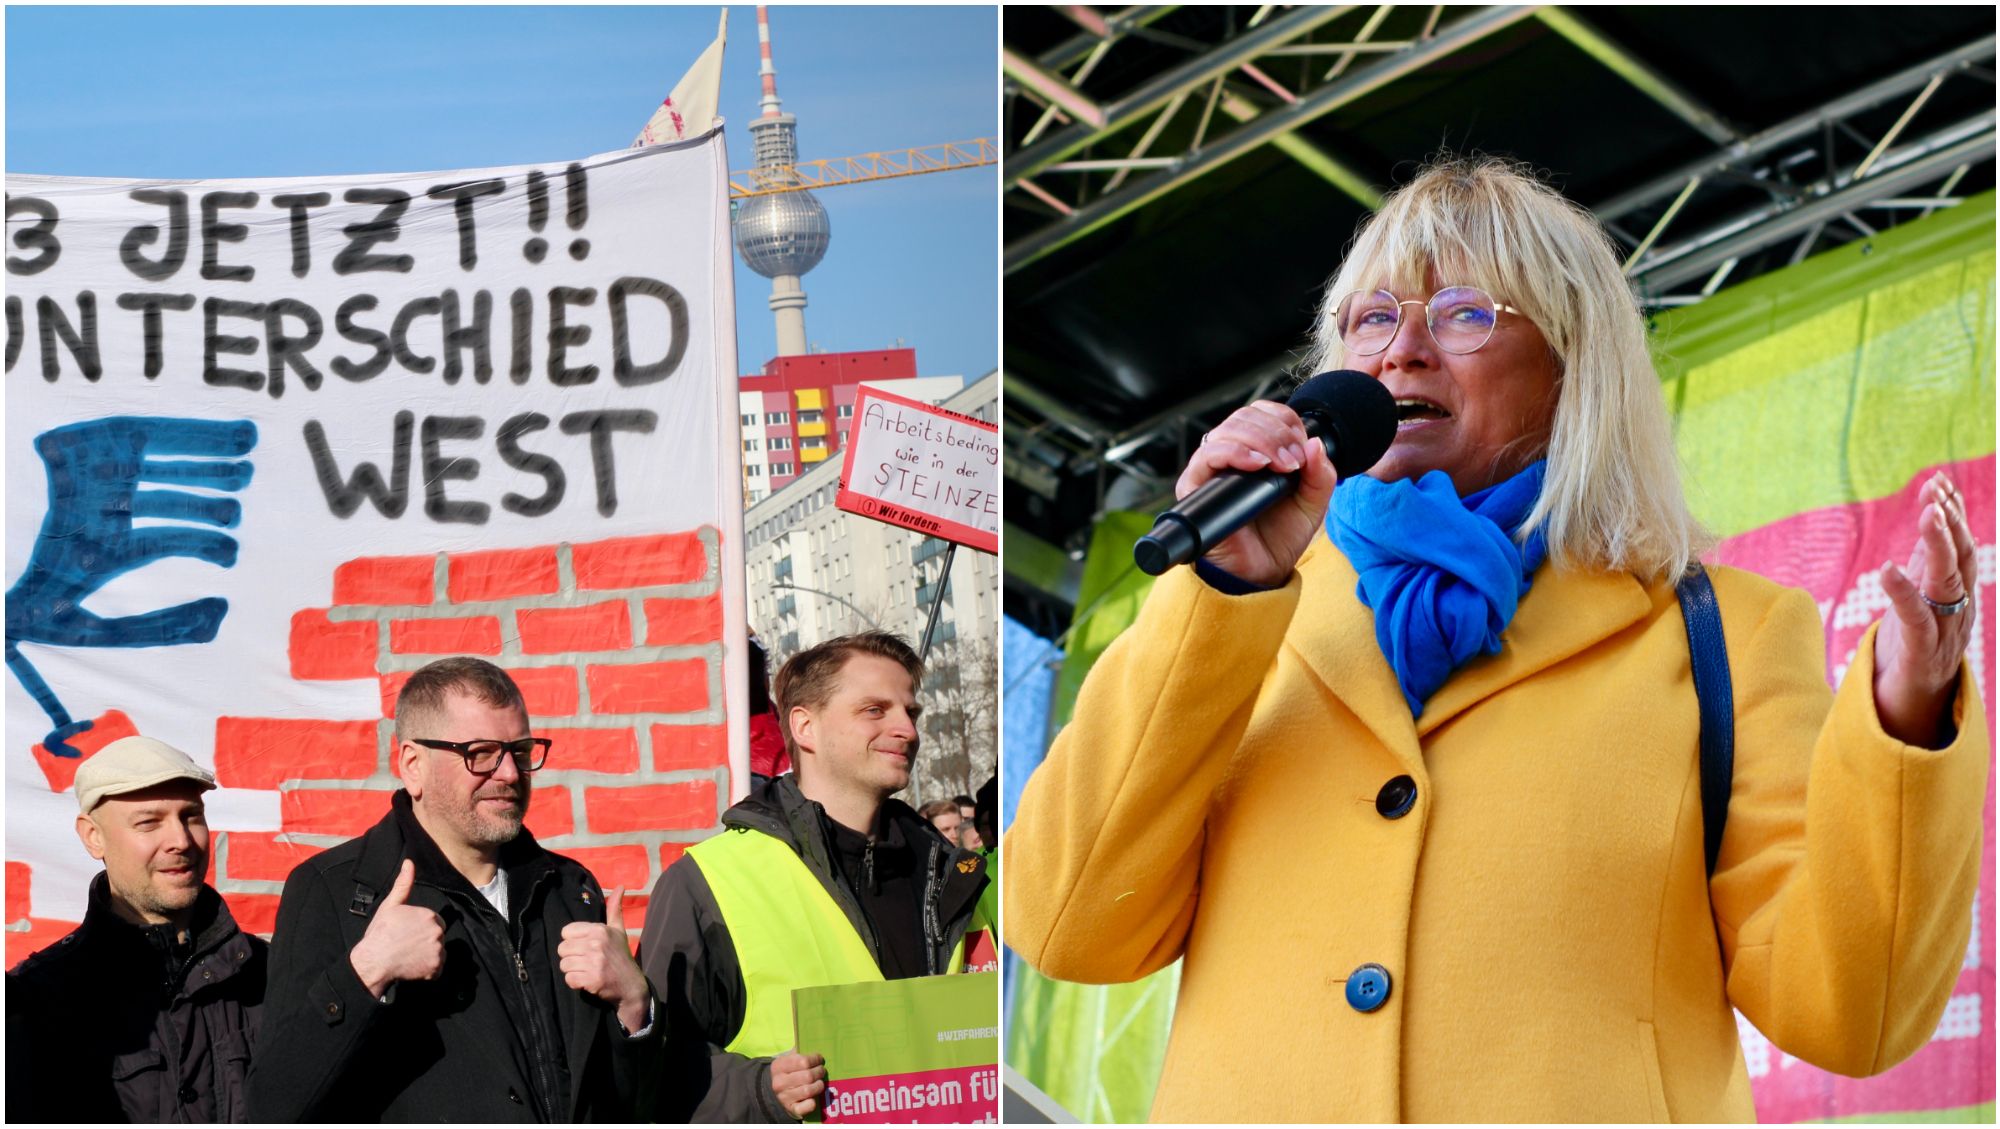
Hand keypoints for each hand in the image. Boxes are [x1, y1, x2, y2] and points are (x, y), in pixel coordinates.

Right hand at [349, 859, 443, 996]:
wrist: (373, 962)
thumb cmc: (380, 933)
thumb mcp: (391, 905)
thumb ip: (403, 884)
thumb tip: (409, 863)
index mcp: (429, 916)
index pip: (434, 923)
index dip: (420, 929)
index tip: (407, 934)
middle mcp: (438, 933)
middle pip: (437, 937)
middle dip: (425, 942)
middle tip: (406, 946)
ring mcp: (437, 951)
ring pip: (437, 953)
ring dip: (427, 956)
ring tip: (408, 957)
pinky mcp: (435, 969)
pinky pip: (436, 970)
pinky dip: (427, 971)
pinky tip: (412, 967)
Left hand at [558, 889, 649, 1030]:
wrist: (631, 985)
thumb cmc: (621, 956)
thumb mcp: (619, 930)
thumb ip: (614, 909)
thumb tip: (620, 886)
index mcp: (599, 930)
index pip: (566, 932)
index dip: (573, 941)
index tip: (586, 947)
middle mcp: (596, 944)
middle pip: (562, 949)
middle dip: (572, 957)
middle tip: (587, 961)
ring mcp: (594, 962)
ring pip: (564, 965)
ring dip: (573, 970)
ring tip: (587, 970)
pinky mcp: (592, 980)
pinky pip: (569, 979)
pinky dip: (576, 983)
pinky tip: (588, 981)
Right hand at [769, 1050, 826, 1119]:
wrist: (772, 1094)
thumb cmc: (786, 1073)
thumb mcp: (786, 1060)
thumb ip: (797, 1051)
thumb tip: (812, 1040)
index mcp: (779, 1067)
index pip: (803, 1061)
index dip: (815, 1059)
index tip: (820, 1059)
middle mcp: (779, 1083)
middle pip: (808, 1076)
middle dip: (819, 1072)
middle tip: (822, 1071)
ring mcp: (784, 1097)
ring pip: (809, 1090)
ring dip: (819, 1085)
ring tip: (820, 1082)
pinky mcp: (791, 1109)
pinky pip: (806, 1106)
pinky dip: (812, 1102)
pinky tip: (814, 1098)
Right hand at [1177, 400, 1339, 586]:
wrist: (1259, 574)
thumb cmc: (1279, 540)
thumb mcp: (1312, 504)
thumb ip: (1320, 475)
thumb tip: (1316, 444)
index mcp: (1254, 451)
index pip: (1263, 413)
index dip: (1285, 421)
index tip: (1302, 446)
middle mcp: (1229, 455)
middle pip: (1246, 416)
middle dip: (1276, 432)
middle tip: (1294, 461)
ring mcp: (1210, 469)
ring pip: (1229, 429)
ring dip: (1261, 440)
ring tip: (1281, 465)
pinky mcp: (1194, 485)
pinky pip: (1208, 454)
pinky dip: (1235, 452)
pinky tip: (1257, 465)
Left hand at [1873, 471, 1977, 746]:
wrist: (1909, 710)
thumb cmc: (1909, 650)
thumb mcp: (1919, 597)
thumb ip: (1925, 563)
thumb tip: (1931, 519)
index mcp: (1956, 596)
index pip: (1959, 548)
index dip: (1951, 515)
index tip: (1938, 483)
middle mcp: (1956, 611)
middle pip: (1959, 560)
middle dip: (1949, 523)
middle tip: (1934, 493)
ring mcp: (1942, 633)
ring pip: (1946, 584)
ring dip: (1936, 547)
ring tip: (1925, 515)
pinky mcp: (1919, 655)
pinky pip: (1914, 620)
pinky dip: (1902, 593)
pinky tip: (1887, 570)